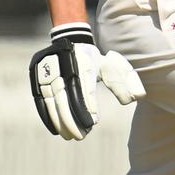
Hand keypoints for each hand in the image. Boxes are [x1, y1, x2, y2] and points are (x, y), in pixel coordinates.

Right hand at [28, 22, 145, 139]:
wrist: (69, 39)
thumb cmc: (94, 58)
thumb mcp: (111, 65)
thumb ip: (123, 81)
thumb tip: (137, 97)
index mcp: (83, 60)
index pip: (84, 86)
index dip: (88, 105)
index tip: (93, 122)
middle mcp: (63, 64)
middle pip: (65, 96)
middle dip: (72, 118)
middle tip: (81, 136)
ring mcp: (46, 70)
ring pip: (51, 99)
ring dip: (60, 120)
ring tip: (70, 136)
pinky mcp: (37, 77)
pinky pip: (40, 99)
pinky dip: (48, 116)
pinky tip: (56, 130)